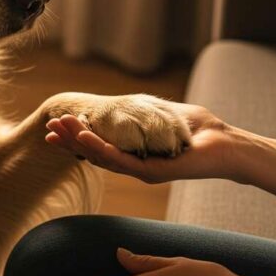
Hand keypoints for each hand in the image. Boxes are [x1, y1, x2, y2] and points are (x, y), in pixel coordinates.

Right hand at [46, 103, 233, 182]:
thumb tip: (129, 103)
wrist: (227, 144)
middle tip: (48, 129)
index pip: (100, 146)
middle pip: (95, 155)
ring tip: (60, 129)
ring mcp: (143, 170)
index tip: (57, 126)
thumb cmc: (201, 131)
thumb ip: (146, 113)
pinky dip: (101, 150)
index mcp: (136, 153)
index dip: (78, 137)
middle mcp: (136, 165)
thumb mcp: (166, 114)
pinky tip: (86, 140)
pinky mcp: (153, 172)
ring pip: (103, 158)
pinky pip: (121, 161)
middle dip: (71, 141)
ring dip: (80, 143)